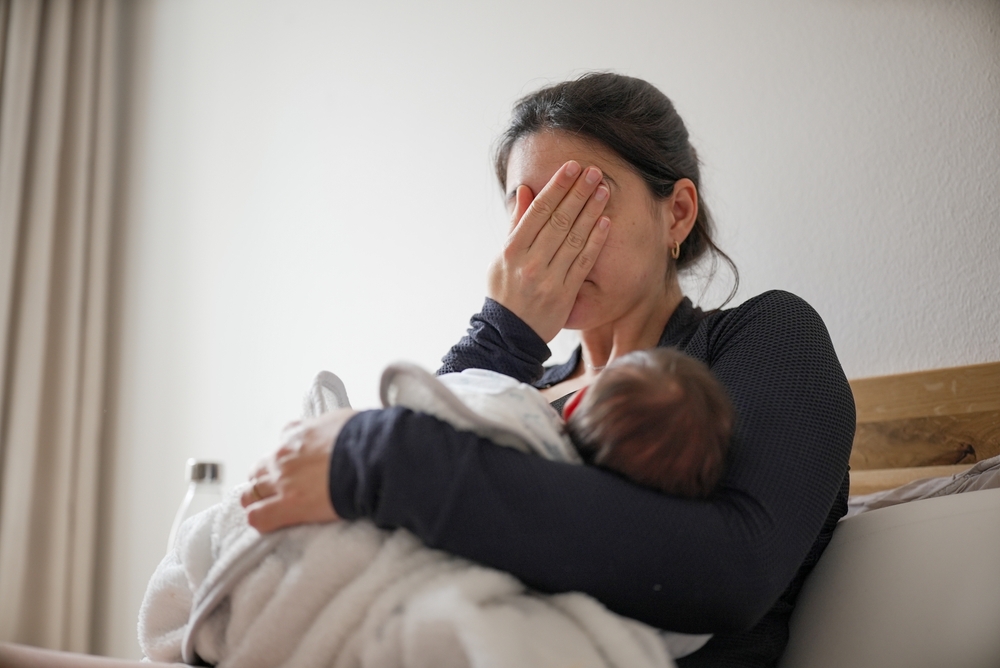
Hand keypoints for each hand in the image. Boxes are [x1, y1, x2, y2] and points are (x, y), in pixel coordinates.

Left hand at [241, 408, 356, 532]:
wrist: (371, 458)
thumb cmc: (363, 439)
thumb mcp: (340, 421)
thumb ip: (325, 427)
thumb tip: (328, 430)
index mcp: (296, 435)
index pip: (279, 446)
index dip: (284, 461)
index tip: (294, 469)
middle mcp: (284, 457)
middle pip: (258, 471)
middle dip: (264, 481)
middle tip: (280, 492)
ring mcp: (282, 481)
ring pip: (250, 494)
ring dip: (258, 500)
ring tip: (272, 510)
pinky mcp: (287, 505)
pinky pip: (258, 517)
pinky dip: (260, 519)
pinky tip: (270, 523)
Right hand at [487, 161, 610, 341]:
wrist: (509, 334)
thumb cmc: (504, 291)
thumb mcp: (501, 257)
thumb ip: (516, 224)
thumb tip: (525, 191)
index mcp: (512, 250)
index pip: (538, 211)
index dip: (557, 187)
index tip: (572, 168)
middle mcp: (530, 262)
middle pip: (559, 221)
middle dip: (578, 193)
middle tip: (594, 171)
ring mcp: (548, 278)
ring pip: (574, 238)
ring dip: (590, 212)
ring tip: (603, 190)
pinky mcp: (564, 293)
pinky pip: (583, 262)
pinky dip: (594, 241)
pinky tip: (605, 222)